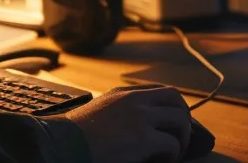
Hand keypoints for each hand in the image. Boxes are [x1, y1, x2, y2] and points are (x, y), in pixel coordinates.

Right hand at [60, 84, 192, 162]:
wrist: (64, 144)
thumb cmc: (74, 136)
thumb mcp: (96, 113)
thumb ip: (116, 113)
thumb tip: (132, 128)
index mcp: (122, 94)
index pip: (160, 91)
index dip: (172, 107)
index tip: (171, 122)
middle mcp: (134, 101)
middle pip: (175, 99)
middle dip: (183, 118)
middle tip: (179, 137)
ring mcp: (141, 118)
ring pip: (180, 121)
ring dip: (182, 139)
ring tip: (172, 154)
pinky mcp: (144, 139)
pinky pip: (172, 145)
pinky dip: (172, 156)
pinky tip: (159, 162)